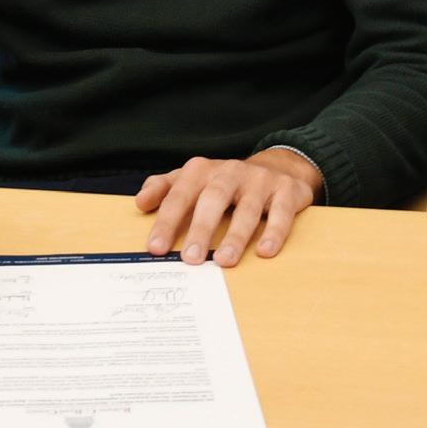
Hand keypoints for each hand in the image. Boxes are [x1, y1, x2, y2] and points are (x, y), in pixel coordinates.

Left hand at [137, 149, 322, 265]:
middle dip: (201, 228)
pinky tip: (265, 251)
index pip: (180, 195)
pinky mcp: (286, 191)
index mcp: (202, 170)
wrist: (277, 166)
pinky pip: (281, 212)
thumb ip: (164, 188)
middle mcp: (230, 172)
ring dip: (235, 236)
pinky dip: (274, 232)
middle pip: (213, 200)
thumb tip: (140, 202)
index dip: (167, 221)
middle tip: (191, 258)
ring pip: (247, 209)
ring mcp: (259, 180)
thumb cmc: (225, 182)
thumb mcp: (192, 180)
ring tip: (224, 260)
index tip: (156, 247)